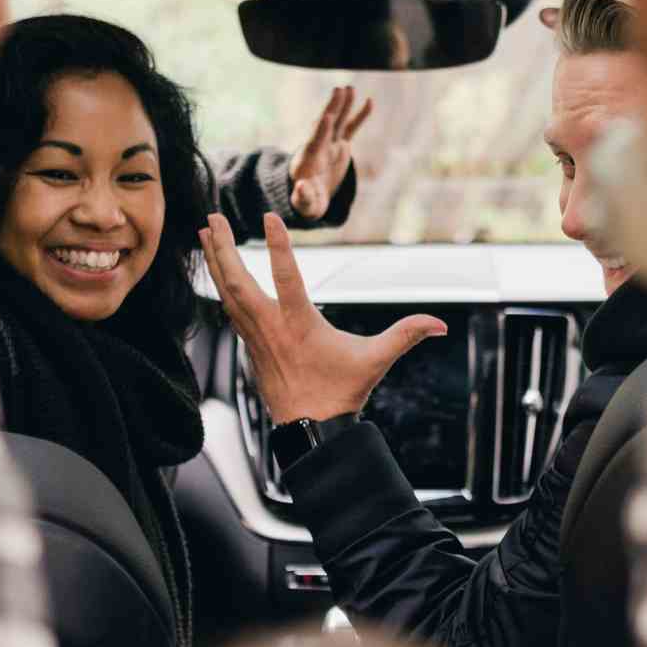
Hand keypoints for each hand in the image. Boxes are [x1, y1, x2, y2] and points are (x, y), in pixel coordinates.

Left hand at [200, 212, 444, 421]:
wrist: (310, 430)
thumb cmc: (341, 393)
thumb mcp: (376, 361)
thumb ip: (406, 335)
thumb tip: (441, 325)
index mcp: (299, 324)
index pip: (286, 275)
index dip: (278, 245)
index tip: (269, 217)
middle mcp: (270, 326)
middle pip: (238, 280)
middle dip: (223, 247)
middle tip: (212, 216)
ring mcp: (254, 336)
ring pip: (226, 292)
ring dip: (214, 260)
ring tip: (204, 232)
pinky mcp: (248, 345)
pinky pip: (228, 308)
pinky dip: (219, 285)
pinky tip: (217, 271)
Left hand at [288, 86, 372, 220]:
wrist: (310, 197)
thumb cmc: (307, 203)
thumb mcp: (304, 204)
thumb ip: (303, 196)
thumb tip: (301, 187)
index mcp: (307, 161)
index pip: (314, 143)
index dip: (321, 131)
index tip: (327, 116)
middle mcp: (317, 148)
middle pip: (325, 125)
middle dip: (332, 109)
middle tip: (338, 90)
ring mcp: (329, 144)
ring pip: (338, 121)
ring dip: (343, 105)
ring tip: (349, 88)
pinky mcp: (340, 145)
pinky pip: (350, 127)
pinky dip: (359, 115)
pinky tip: (370, 101)